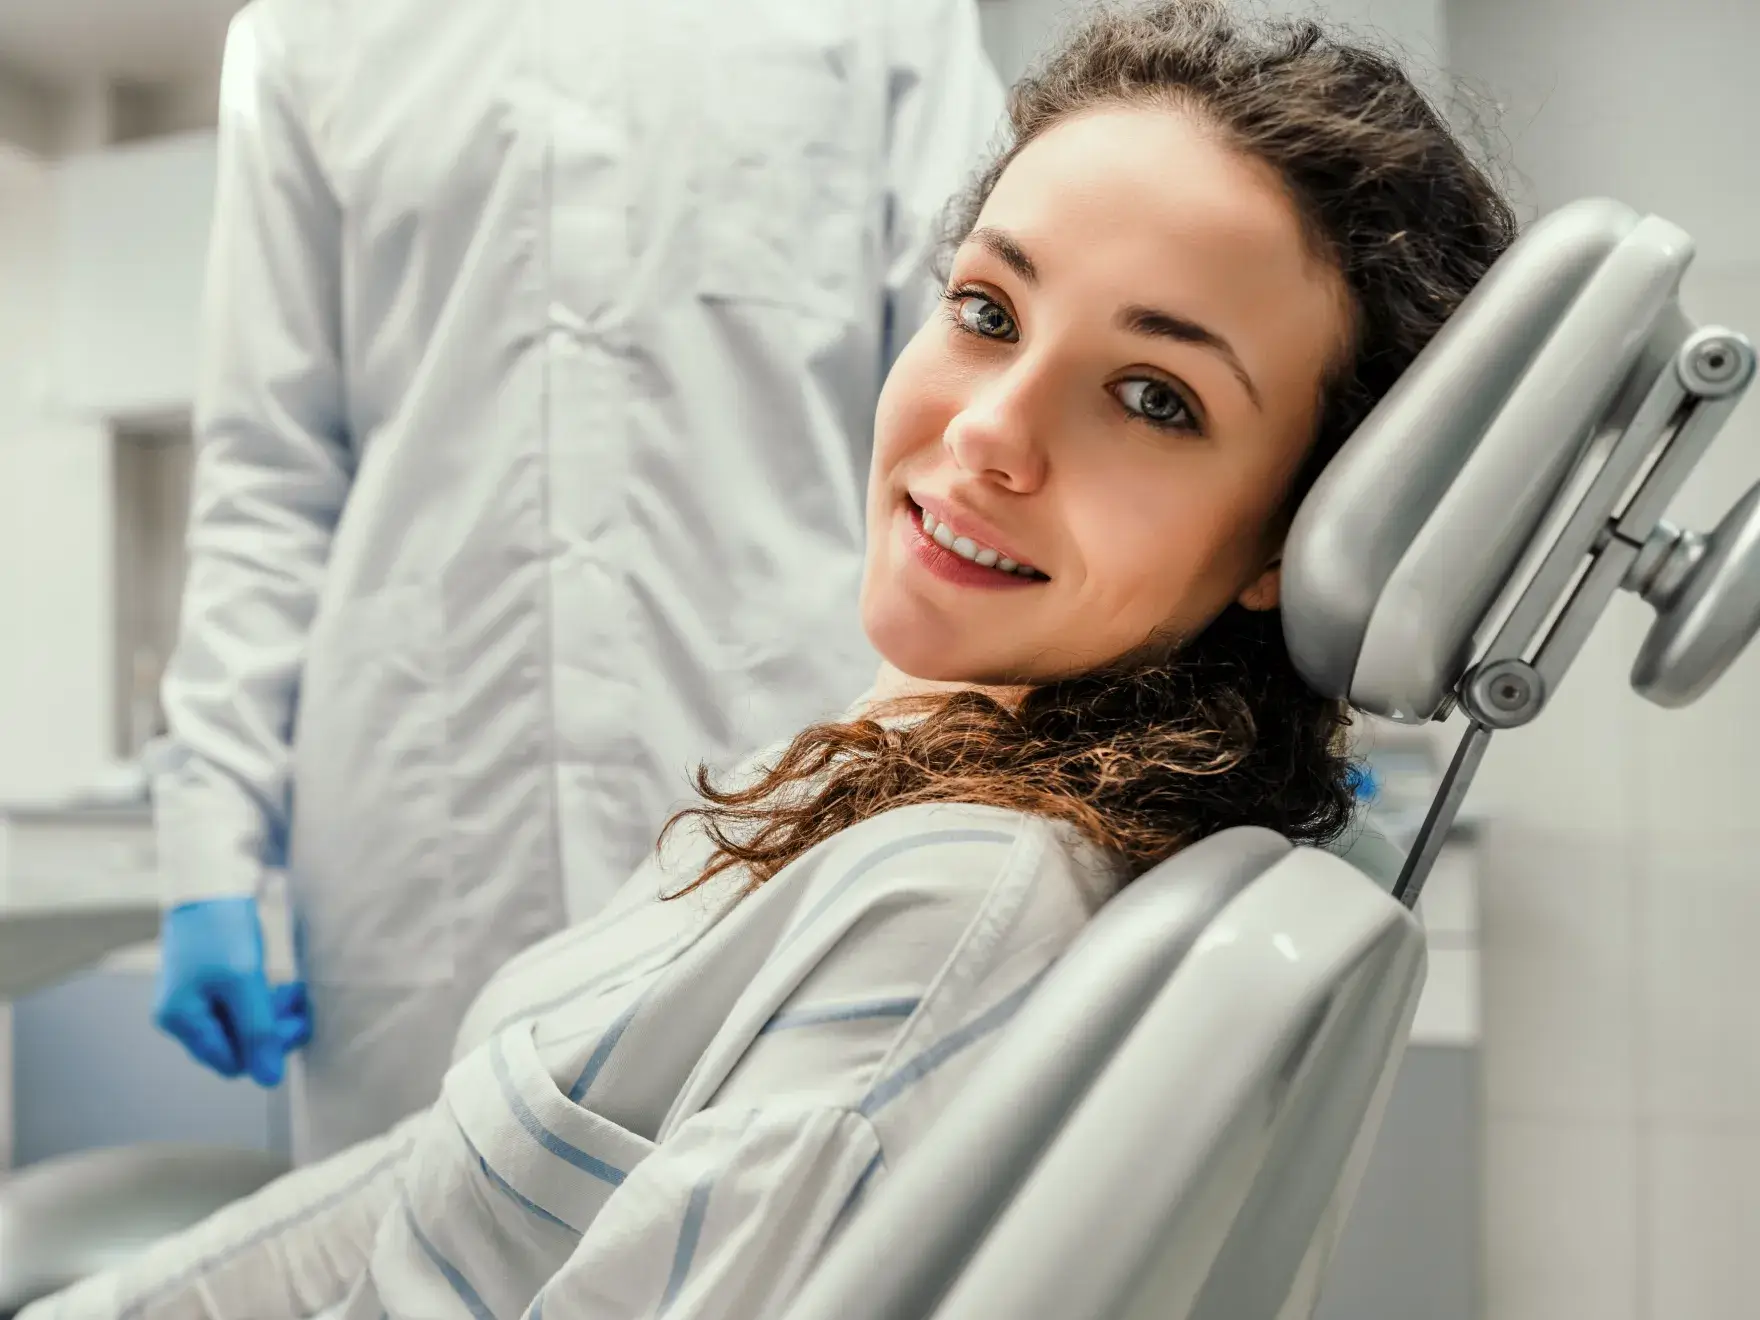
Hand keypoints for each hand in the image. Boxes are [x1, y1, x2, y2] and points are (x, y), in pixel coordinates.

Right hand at [153, 897, 306, 1086]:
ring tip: (296, 992)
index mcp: (182, 1020)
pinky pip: (240, 1008)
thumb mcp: (244, 981)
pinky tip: (285, 987)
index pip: (231, 1062)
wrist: (210, 883)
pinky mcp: (209, 985)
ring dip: (273, 1015)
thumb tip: (269, 1079)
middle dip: (272, 1030)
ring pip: (242, 1026)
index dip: (266, 1049)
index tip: (297, 1021)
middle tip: (302, 1004)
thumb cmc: (221, 930)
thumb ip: (257, 1030)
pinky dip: (264, 1001)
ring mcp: (194, 1001)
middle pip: (237, 1046)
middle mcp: (182, 1016)